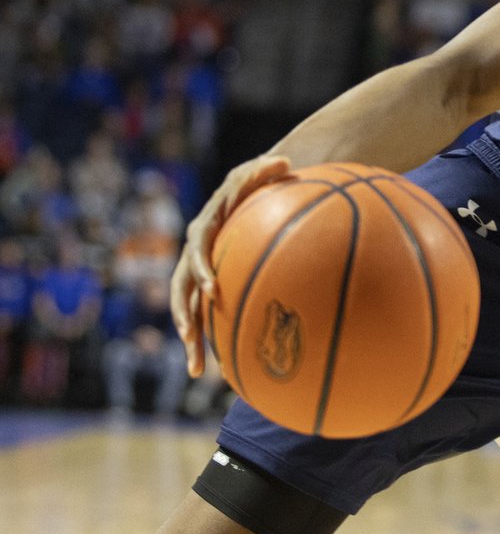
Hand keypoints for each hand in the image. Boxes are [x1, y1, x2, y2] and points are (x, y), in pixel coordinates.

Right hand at [171, 154, 289, 376]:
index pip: (197, 247)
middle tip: (189, 335)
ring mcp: (202, 273)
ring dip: (191, 339)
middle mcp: (197, 253)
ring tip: (197, 371)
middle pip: (182, 287)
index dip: (200, 267)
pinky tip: (223, 374)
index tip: (211, 287)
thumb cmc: (262, 183)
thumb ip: (269, 169)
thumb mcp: (264, 170)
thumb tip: (285, 160)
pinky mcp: (212, 289)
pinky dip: (211, 343)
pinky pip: (208, 317)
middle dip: (184, 313)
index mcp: (207, 227)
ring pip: (190, 310)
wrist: (253, 194)